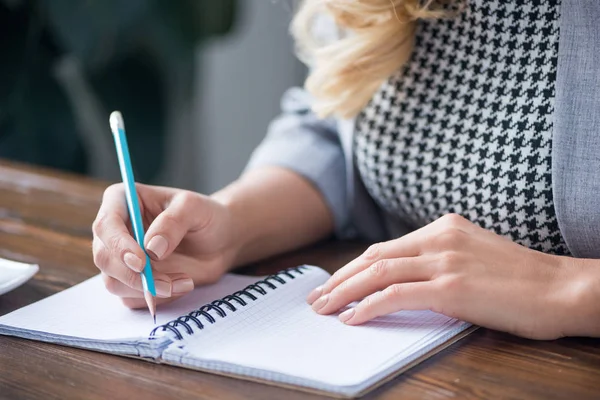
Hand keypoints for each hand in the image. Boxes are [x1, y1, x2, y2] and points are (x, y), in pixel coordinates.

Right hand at [92, 183, 236, 307]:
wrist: (220, 241)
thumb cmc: (205, 216)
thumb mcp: (194, 208)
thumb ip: (173, 222)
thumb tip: (151, 248)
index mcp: (122, 201)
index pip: (106, 224)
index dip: (118, 245)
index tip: (141, 262)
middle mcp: (115, 231)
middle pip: (104, 258)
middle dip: (133, 275)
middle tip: (166, 284)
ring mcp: (120, 258)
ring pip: (115, 282)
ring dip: (148, 289)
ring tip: (185, 281)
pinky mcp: (131, 281)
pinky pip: (131, 297)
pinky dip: (156, 297)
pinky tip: (183, 284)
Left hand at [307, 214, 583, 338]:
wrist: (561, 289)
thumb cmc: (522, 280)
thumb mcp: (474, 256)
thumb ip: (441, 259)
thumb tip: (406, 280)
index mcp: (443, 227)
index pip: (385, 247)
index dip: (353, 267)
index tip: (334, 283)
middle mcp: (439, 237)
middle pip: (373, 256)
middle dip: (340, 279)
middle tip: (317, 298)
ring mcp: (445, 260)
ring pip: (378, 272)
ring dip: (344, 292)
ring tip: (324, 309)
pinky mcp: (452, 287)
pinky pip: (396, 294)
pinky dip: (369, 306)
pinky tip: (353, 318)